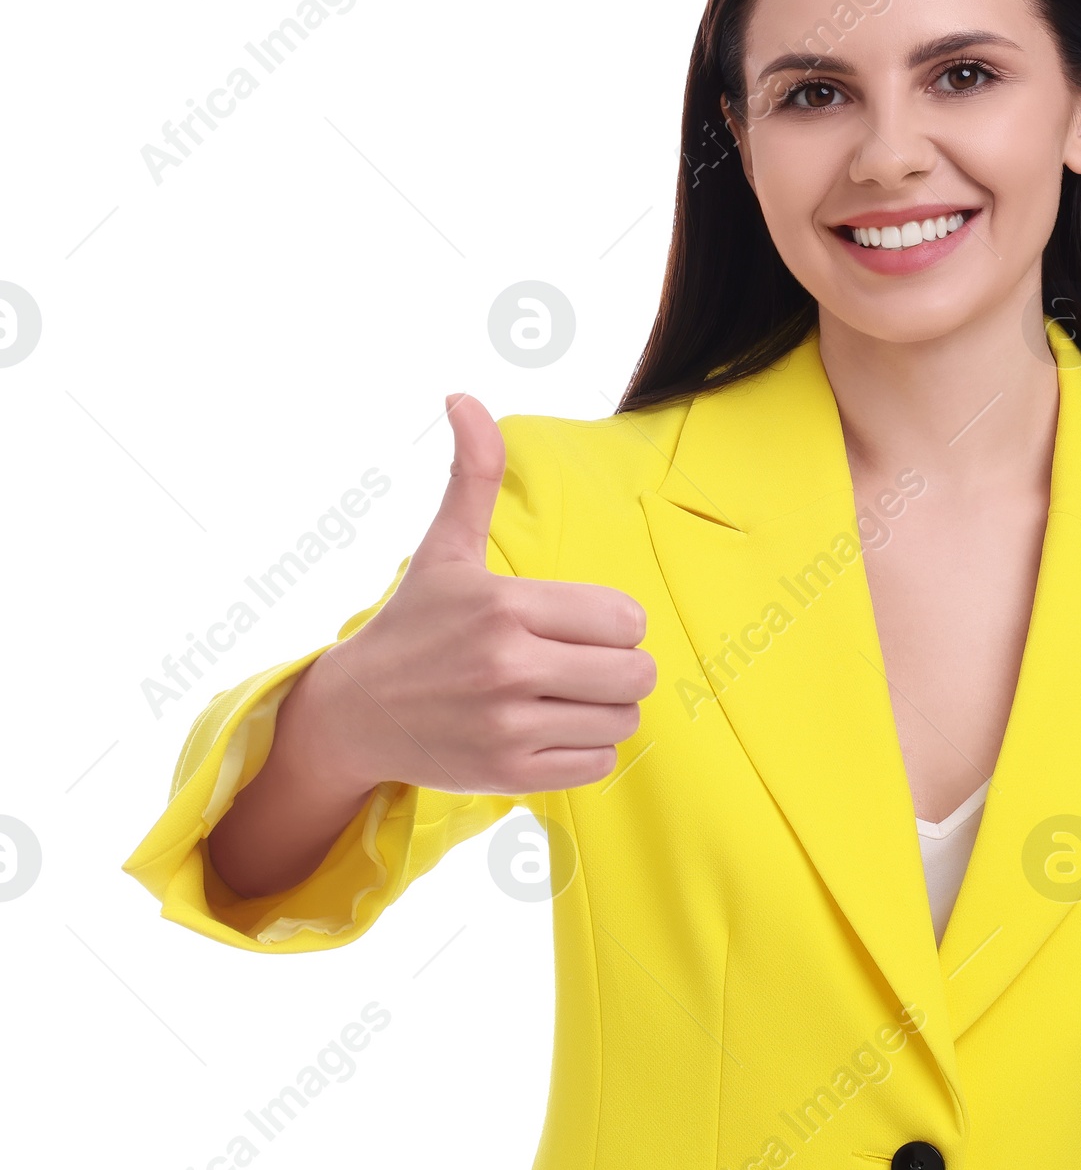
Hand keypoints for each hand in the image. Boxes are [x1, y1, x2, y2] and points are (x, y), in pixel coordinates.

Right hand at [300, 393, 654, 796]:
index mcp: (504, 607)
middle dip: (618, 667)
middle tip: (579, 663)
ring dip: (605, 709)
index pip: (626, 619)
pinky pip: (599, 764)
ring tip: (562, 696)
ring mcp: (508, 726)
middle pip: (635, 672)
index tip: (577, 625)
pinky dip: (587, 750)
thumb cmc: (414, 625)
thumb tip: (464, 396)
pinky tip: (549, 730)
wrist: (356, 714)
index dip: (613, 622)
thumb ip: (472, 475)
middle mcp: (508, 668)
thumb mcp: (445, 549)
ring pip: (622, 718)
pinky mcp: (510, 774)